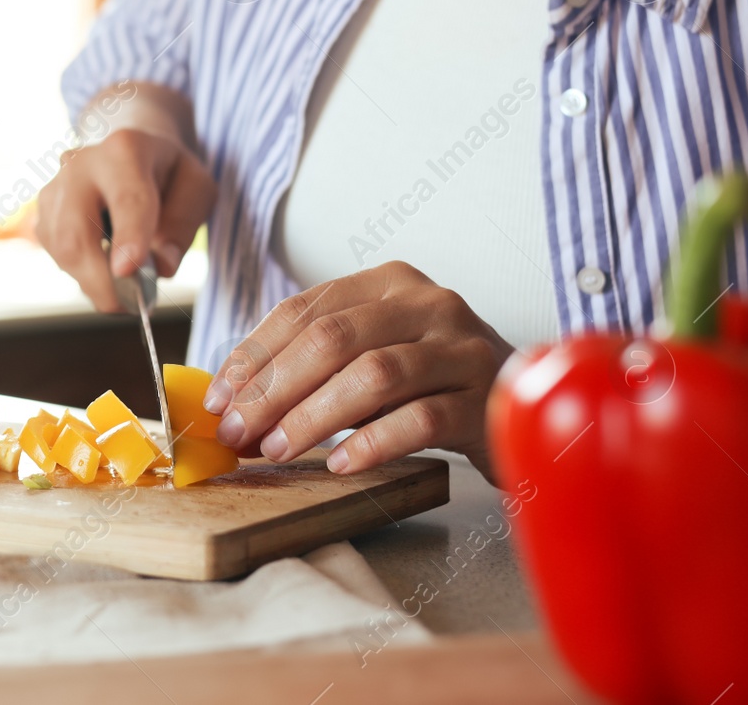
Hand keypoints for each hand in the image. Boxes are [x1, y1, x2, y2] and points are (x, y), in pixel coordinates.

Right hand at [36, 128, 215, 312]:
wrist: (132, 156)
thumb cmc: (168, 176)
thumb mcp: (196, 189)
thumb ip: (182, 225)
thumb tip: (160, 267)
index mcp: (126, 149)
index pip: (127, 198)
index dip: (128, 237)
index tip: (129, 271)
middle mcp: (80, 164)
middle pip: (76, 230)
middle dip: (99, 278)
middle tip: (127, 307)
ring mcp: (54, 188)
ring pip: (61, 249)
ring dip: (92, 281)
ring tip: (124, 287)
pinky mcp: (43, 213)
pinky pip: (56, 255)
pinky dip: (83, 274)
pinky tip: (105, 268)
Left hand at [204, 261, 513, 479]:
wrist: (529, 408)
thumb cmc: (433, 384)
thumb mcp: (373, 356)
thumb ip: (314, 366)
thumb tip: (235, 401)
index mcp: (389, 283)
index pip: (304, 310)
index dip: (254, 355)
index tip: (219, 399)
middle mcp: (428, 303)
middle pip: (333, 338)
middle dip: (273, 389)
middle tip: (238, 432)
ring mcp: (461, 348)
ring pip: (372, 375)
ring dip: (313, 417)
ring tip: (277, 450)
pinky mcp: (486, 398)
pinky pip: (420, 419)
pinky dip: (372, 442)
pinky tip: (340, 464)